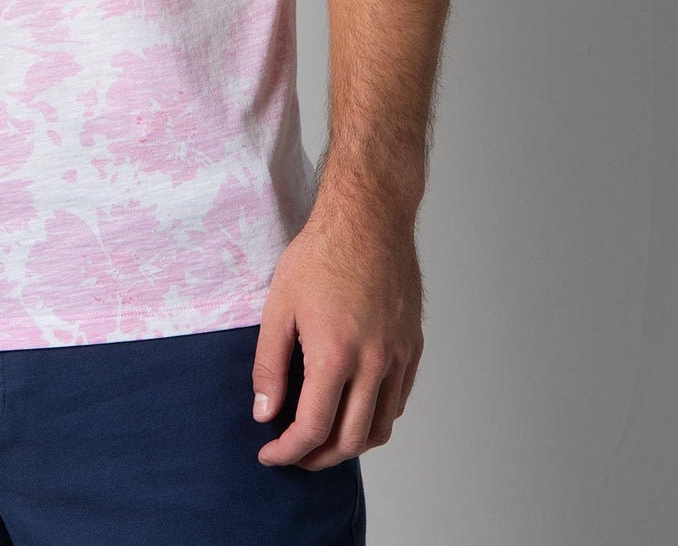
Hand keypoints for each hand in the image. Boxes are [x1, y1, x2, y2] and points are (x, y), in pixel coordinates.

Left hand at [251, 208, 423, 470]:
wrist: (367, 219)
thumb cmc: (319, 255)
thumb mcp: (278, 306)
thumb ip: (269, 365)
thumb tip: (265, 412)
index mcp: (335, 355)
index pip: (313, 428)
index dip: (288, 451)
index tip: (270, 454)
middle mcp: (374, 363)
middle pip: (351, 440)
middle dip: (318, 458)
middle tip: (294, 455)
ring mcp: (398, 356)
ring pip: (381, 426)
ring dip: (350, 444)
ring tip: (322, 439)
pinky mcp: (412, 346)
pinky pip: (398, 400)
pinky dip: (375, 417)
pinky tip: (353, 408)